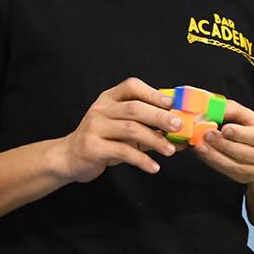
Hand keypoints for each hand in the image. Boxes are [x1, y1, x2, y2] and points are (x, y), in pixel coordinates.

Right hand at [54, 78, 180, 181]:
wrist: (71, 157)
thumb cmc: (104, 141)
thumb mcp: (125, 130)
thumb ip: (151, 129)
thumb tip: (182, 137)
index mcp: (110, 98)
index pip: (132, 86)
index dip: (153, 93)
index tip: (173, 104)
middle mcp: (101, 109)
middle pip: (135, 108)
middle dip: (160, 116)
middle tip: (178, 126)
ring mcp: (94, 126)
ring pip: (130, 129)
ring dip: (155, 140)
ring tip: (170, 150)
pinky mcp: (93, 146)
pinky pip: (122, 151)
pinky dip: (141, 159)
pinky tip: (153, 166)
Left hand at [195, 100, 253, 184]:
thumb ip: (234, 110)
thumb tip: (212, 108)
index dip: (240, 134)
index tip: (225, 129)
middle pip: (245, 153)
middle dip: (224, 144)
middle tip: (207, 134)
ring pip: (235, 165)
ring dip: (215, 155)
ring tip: (201, 145)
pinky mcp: (245, 178)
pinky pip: (228, 171)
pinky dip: (214, 162)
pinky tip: (204, 153)